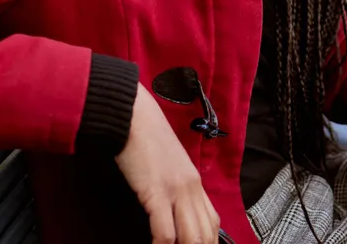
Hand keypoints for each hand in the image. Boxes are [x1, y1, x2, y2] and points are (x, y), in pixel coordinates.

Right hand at [115, 84, 220, 243]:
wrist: (133, 116)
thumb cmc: (145, 137)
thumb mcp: (168, 164)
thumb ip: (174, 186)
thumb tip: (170, 210)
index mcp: (195, 182)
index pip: (213, 222)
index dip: (207, 243)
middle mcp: (191, 188)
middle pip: (206, 235)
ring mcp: (176, 191)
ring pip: (192, 238)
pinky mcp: (156, 193)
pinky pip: (165, 232)